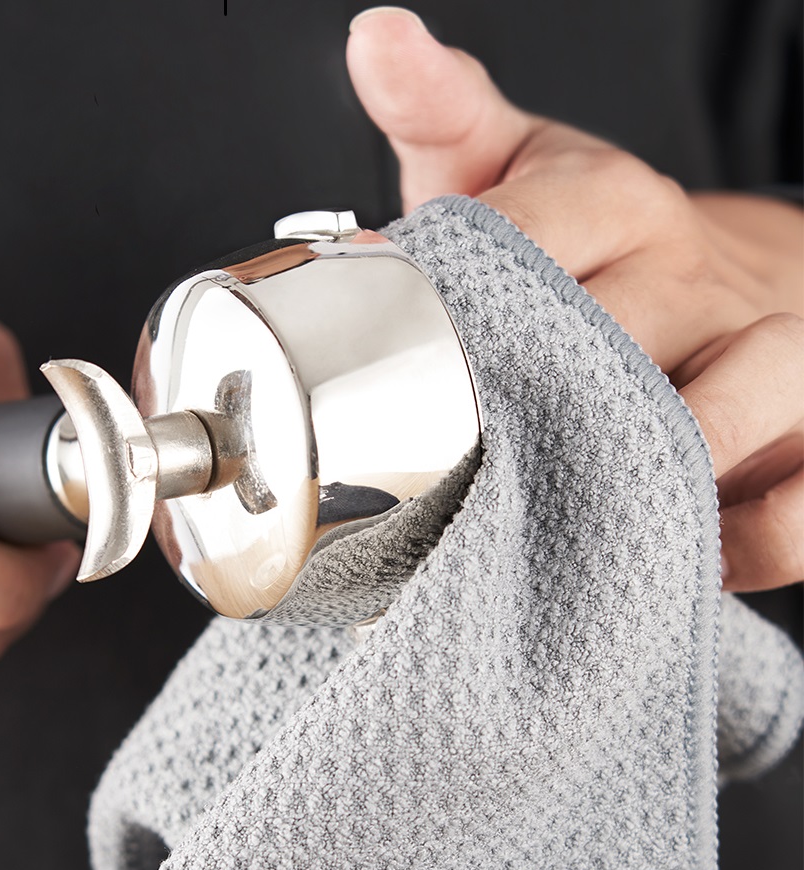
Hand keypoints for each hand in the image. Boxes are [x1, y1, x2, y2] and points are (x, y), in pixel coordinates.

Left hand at [348, 7, 803, 591]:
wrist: (738, 285)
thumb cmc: (603, 244)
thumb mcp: (524, 166)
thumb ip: (444, 113)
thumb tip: (375, 37)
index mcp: (618, 204)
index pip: (539, 229)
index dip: (471, 286)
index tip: (409, 346)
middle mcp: (695, 275)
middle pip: (616, 336)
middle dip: (537, 398)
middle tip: (465, 454)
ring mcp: (768, 357)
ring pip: (730, 409)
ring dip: (652, 461)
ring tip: (573, 506)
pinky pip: (795, 509)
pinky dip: (742, 539)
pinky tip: (676, 551)